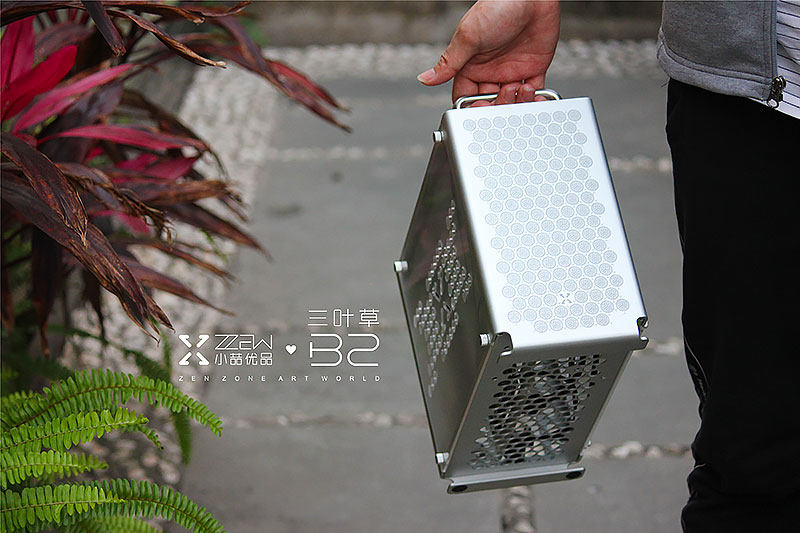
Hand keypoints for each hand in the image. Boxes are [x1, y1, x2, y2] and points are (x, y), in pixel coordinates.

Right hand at [418, 0, 559, 105]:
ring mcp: (512, 70)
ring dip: (515, 102)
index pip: (467, 97)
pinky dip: (534, 99)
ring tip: (518, 87)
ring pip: (512, 101)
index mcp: (471, 66)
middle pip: (490, 103)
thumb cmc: (498, 6)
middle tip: (502, 97)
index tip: (480, 109)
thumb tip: (424, 79)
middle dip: (496, 107)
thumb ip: (448, 63)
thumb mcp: (468, 37)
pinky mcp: (533, 67)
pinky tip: (532, 95)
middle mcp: (491, 70)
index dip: (473, 107)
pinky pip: (534, 92)